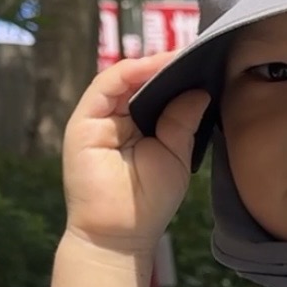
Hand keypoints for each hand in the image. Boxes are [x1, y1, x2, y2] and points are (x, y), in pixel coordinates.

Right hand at [60, 53, 209, 253]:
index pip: (155, 92)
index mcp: (138, 128)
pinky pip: (104, 86)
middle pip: (139, 82)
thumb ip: (182, 122)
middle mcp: (116, 119)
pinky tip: (153, 66)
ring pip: (122, 79)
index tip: (203, 64)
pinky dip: (129, 72)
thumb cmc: (148, 202)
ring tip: (179, 55)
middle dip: (166, 66)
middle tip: (195, 52)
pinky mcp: (83, 121)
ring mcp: (98, 119)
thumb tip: (200, 91)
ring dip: (150, 65)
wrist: (119, 234)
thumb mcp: (175, 156)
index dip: (176, 76)